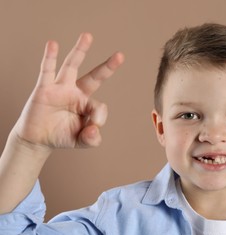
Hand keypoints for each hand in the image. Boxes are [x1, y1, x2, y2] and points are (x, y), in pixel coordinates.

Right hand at [12, 33, 123, 150]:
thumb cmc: (62, 136)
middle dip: (107, 66)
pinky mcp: (44, 89)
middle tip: (120, 55)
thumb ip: (92, 139)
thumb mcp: (81, 141)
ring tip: (88, 36)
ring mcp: (61, 88)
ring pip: (72, 66)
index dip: (98, 117)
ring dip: (80, 51)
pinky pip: (47, 71)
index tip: (93, 127)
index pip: (99, 106)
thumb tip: (95, 130)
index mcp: (87, 104)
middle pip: (95, 76)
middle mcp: (76, 92)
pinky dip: (49, 58)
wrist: (38, 139)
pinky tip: (52, 44)